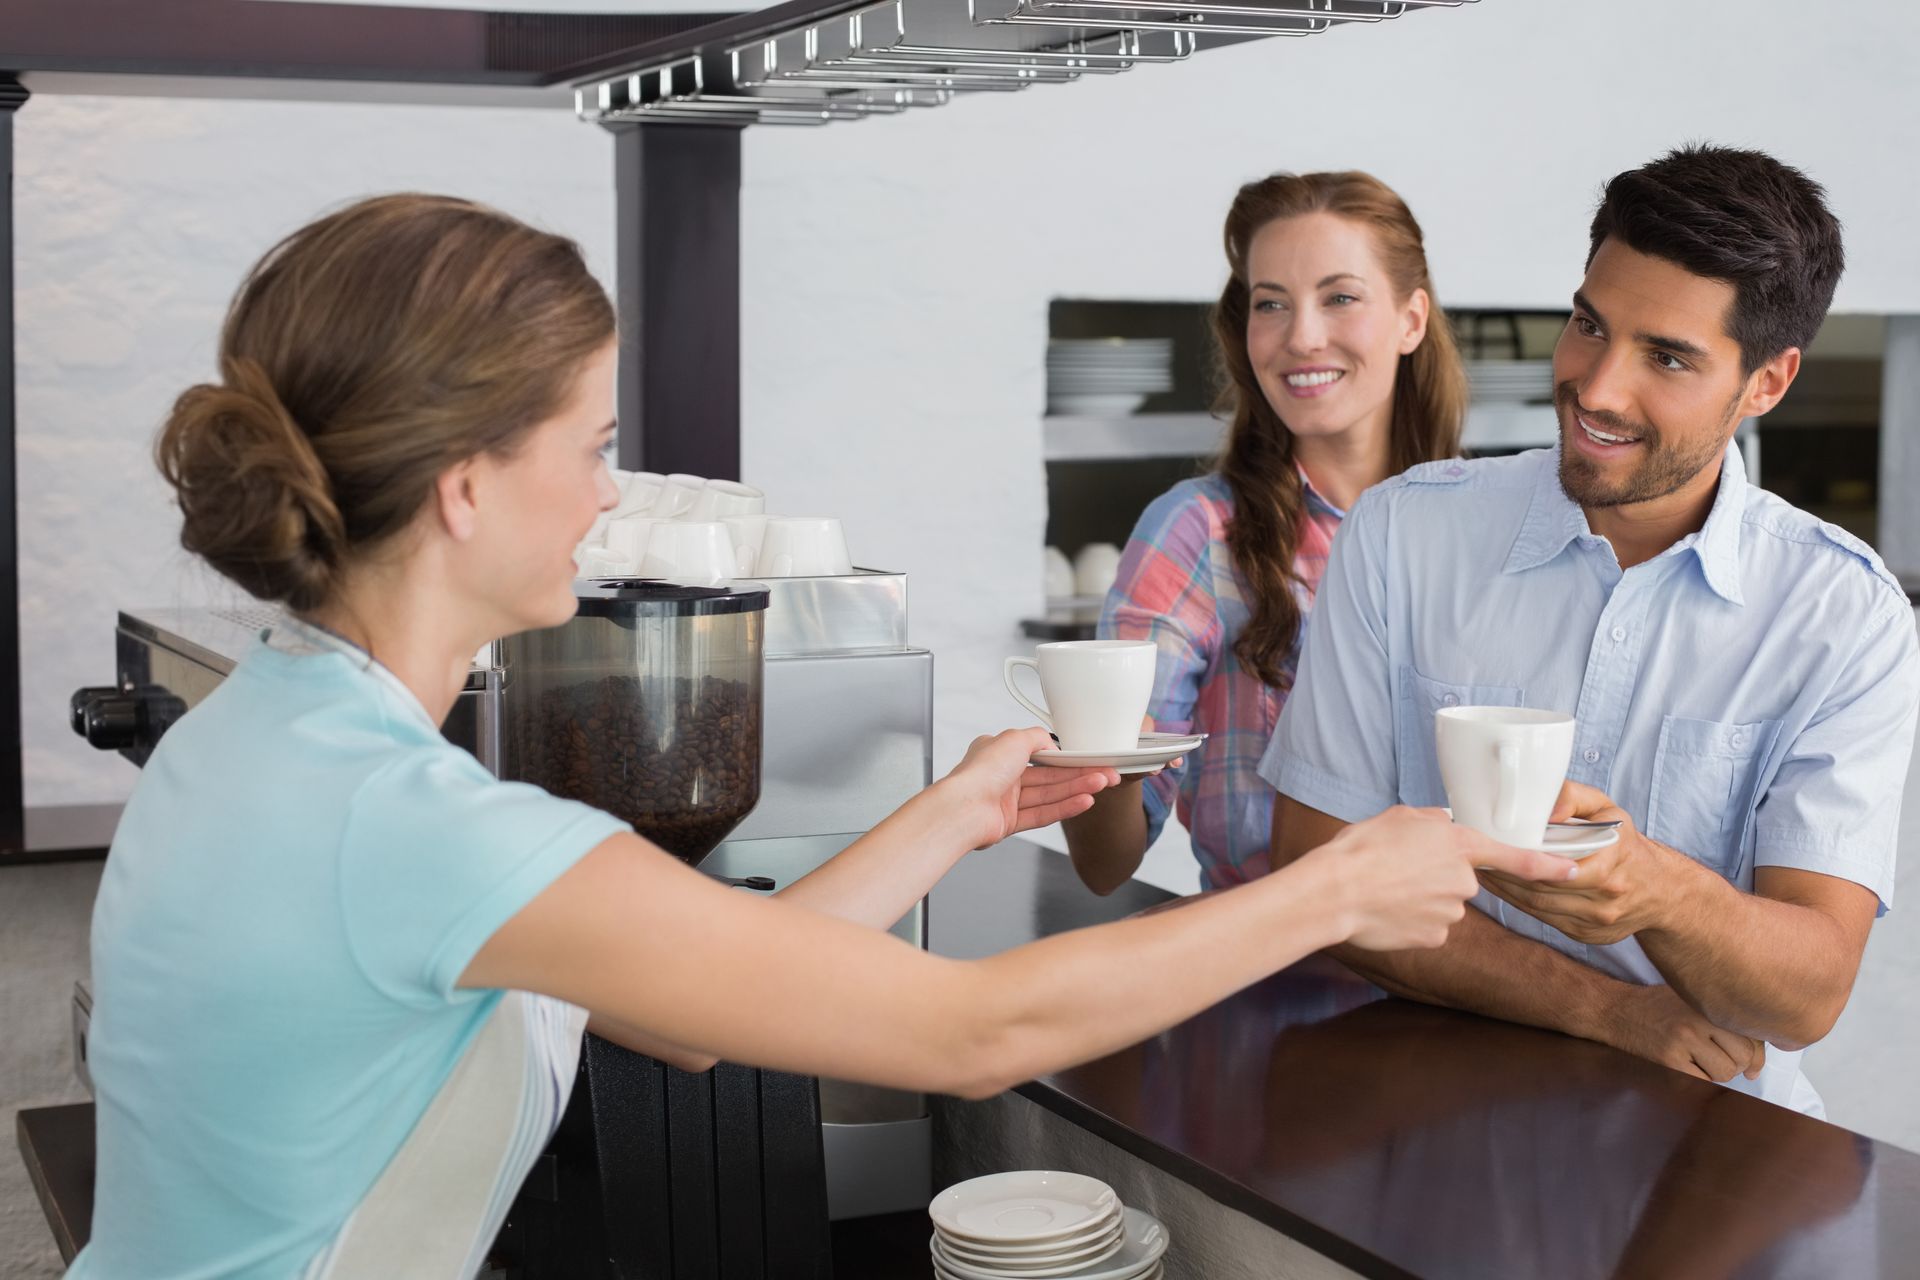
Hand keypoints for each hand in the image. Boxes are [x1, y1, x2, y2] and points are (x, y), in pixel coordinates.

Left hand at [942, 728, 1121, 849]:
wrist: (963, 810)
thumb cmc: (979, 773)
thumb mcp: (1014, 738)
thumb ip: (1037, 737)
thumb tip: (1052, 743)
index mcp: (999, 752)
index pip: (1041, 753)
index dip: (1067, 756)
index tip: (1088, 758)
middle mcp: (1002, 776)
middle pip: (1049, 776)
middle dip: (1079, 774)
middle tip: (1104, 774)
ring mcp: (1006, 800)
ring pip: (1049, 794)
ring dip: (1076, 789)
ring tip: (1100, 785)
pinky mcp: (1009, 822)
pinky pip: (1043, 814)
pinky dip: (1064, 808)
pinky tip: (1083, 802)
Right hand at [1316, 807, 1579, 951]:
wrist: (1336, 892)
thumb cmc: (1361, 849)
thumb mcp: (1398, 817)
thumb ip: (1432, 823)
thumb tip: (1442, 829)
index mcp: (1458, 844)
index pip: (1515, 857)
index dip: (1548, 864)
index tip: (1572, 870)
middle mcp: (1463, 880)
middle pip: (1460, 878)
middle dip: (1436, 875)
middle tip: (1397, 868)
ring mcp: (1452, 912)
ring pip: (1443, 903)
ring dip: (1420, 897)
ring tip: (1386, 889)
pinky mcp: (1436, 938)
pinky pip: (1429, 926)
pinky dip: (1411, 920)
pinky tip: (1388, 911)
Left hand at [1477, 781, 1685, 944]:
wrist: (1660, 890)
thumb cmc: (1626, 843)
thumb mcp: (1607, 809)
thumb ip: (1573, 798)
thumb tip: (1545, 809)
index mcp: (1611, 863)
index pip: (1554, 867)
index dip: (1518, 860)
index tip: (1490, 846)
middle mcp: (1606, 897)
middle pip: (1540, 890)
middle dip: (1504, 875)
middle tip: (1476, 858)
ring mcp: (1597, 921)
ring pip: (1539, 908)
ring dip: (1506, 891)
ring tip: (1483, 871)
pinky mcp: (1588, 935)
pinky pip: (1545, 919)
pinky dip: (1520, 904)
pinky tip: (1504, 888)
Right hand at [1599, 982, 1766, 1082]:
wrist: (1615, 1009)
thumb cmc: (1657, 1005)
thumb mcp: (1692, 999)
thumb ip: (1725, 1020)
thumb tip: (1756, 1063)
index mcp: (1708, 1004)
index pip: (1752, 1038)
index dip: (1755, 1056)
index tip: (1751, 1065)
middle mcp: (1698, 1021)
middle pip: (1743, 1057)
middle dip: (1738, 1065)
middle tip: (1720, 1060)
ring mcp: (1683, 1042)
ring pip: (1725, 1073)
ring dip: (1718, 1074)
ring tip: (1701, 1062)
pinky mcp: (1668, 1060)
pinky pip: (1703, 1082)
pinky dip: (1702, 1080)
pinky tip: (1689, 1068)